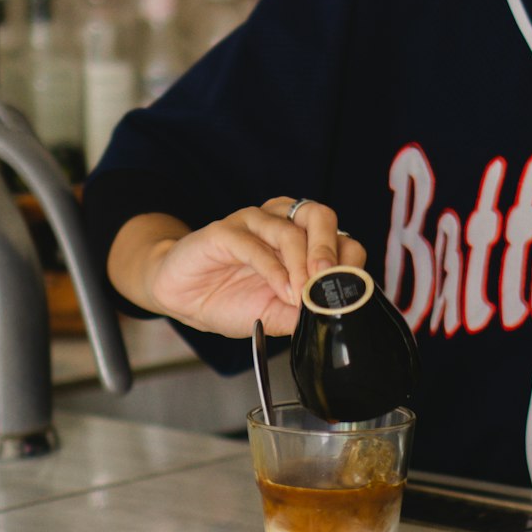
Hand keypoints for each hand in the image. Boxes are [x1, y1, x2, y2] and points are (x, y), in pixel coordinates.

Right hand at [114, 199, 366, 339]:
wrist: (184, 299)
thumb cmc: (230, 300)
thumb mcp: (275, 315)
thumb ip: (303, 313)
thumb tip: (333, 314)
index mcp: (301, 240)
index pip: (340, 237)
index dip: (347, 261)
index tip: (345, 291)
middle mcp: (280, 223)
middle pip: (320, 216)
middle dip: (329, 249)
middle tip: (327, 282)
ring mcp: (252, 223)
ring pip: (289, 229)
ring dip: (300, 263)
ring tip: (300, 294)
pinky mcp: (225, 232)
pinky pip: (254, 244)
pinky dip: (273, 269)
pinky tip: (280, 289)